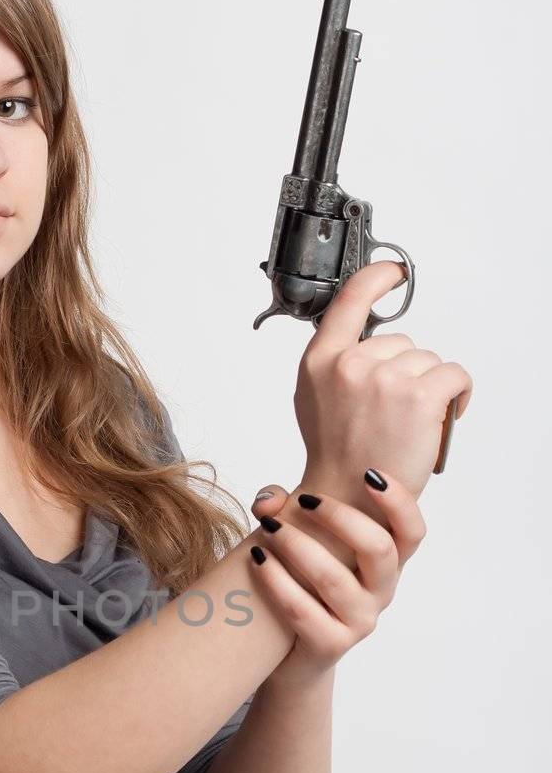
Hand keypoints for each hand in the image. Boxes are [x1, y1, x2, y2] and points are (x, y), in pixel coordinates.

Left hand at [247, 470, 425, 688]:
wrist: (289, 655)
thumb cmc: (302, 586)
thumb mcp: (305, 543)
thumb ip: (288, 511)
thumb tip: (268, 500)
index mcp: (386, 564)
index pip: (412, 532)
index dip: (400, 502)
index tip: (369, 474)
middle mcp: (381, 593)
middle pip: (379, 549)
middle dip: (339, 517)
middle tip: (303, 501)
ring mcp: (359, 622)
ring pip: (333, 579)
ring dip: (297, 546)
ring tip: (268, 528)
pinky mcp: (330, 645)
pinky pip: (302, 610)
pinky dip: (276, 580)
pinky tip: (256, 560)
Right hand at [294, 260, 473, 500]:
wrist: (346, 500)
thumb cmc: (335, 457)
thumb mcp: (315, 400)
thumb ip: (336, 366)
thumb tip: (369, 348)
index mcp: (319, 362)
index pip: (350, 300)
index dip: (376, 278)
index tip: (394, 271)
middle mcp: (350, 364)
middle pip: (400, 342)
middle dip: (406, 371)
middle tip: (393, 411)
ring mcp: (385, 378)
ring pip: (428, 361)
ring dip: (430, 387)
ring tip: (411, 421)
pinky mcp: (418, 396)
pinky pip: (453, 375)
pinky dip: (457, 395)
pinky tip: (443, 416)